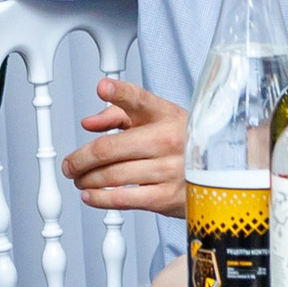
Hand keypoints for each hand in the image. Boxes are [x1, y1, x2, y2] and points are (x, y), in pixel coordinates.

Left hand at [61, 79, 187, 218]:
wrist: (218, 176)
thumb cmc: (181, 142)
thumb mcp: (157, 119)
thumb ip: (119, 114)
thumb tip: (90, 122)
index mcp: (166, 115)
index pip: (140, 99)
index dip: (119, 91)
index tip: (102, 87)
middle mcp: (168, 140)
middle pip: (110, 148)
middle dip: (80, 159)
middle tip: (70, 164)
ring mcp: (169, 170)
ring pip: (112, 175)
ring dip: (87, 179)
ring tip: (79, 179)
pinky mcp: (167, 197)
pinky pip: (124, 199)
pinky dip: (100, 198)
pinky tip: (90, 195)